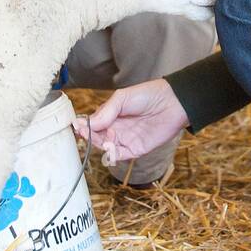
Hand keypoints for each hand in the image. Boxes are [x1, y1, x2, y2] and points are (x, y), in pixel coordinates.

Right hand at [75, 78, 189, 164]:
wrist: (173, 103)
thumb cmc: (148, 95)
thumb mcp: (123, 98)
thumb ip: (106, 111)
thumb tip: (88, 123)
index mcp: (111, 114)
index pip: (93, 123)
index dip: (85, 126)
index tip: (77, 126)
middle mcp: (117, 128)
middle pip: (97, 137)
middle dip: (90, 136)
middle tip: (85, 133)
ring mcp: (125, 139)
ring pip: (106, 147)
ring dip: (100, 144)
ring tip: (102, 138)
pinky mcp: (136, 149)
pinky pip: (120, 156)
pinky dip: (112, 155)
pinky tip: (109, 148)